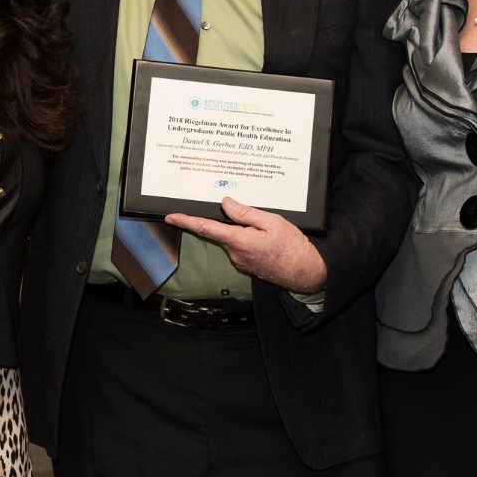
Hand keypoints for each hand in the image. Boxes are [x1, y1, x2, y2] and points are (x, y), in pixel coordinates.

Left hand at [166, 196, 326, 292]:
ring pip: (231, 238)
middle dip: (227, 221)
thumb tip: (226, 203)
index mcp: (239, 241)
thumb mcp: (272, 222)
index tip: (171, 217)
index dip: (186, 221)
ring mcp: (240, 261)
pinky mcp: (247, 264)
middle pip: (220, 231)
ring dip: (241, 230)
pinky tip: (263, 237)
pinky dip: (246, 238)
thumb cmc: (293, 249)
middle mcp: (235, 253)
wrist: (305, 273)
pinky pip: (239, 246)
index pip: (205, 228)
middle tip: (246, 216)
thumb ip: (246, 213)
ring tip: (265, 228)